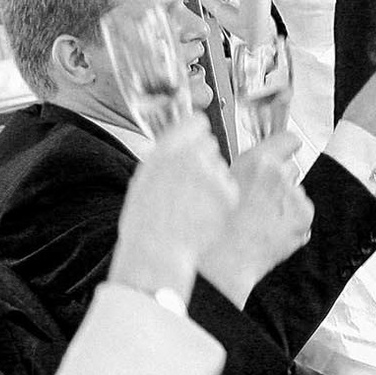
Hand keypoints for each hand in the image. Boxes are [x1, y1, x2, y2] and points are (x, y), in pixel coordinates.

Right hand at [108, 112, 238, 302]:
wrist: (158, 252)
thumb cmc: (146, 220)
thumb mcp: (145, 177)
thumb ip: (167, 154)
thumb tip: (183, 140)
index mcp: (169, 147)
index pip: (198, 122)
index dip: (198, 133)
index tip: (199, 142)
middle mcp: (193, 155)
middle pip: (212, 144)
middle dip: (206, 161)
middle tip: (193, 185)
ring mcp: (214, 174)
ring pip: (223, 168)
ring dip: (215, 181)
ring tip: (195, 206)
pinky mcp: (229, 194)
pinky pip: (230, 188)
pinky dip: (223, 200)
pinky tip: (205, 214)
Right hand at [196, 129, 312, 308]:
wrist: (224, 260)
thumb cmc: (217, 225)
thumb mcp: (222, 183)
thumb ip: (248, 168)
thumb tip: (261, 163)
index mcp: (257, 160)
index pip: (288, 139)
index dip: (287, 145)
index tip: (289, 147)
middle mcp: (279, 174)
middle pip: (291, 168)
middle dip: (280, 181)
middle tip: (260, 200)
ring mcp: (295, 196)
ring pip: (296, 193)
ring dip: (285, 203)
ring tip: (261, 220)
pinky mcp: (304, 217)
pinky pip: (302, 214)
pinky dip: (292, 222)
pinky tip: (270, 231)